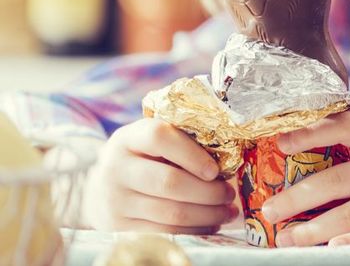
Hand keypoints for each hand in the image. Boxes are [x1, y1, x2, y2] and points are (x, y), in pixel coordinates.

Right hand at [82, 118, 238, 233]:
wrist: (99, 190)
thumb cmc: (141, 160)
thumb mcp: (151, 143)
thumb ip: (180, 142)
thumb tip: (230, 159)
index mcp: (128, 138)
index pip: (159, 137)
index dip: (191, 153)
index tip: (215, 170)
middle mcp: (116, 168)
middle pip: (169, 182)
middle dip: (208, 191)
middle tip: (229, 193)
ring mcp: (116, 200)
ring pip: (172, 212)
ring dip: (208, 214)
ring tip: (227, 211)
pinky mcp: (119, 228)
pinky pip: (165, 232)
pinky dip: (194, 230)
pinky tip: (210, 225)